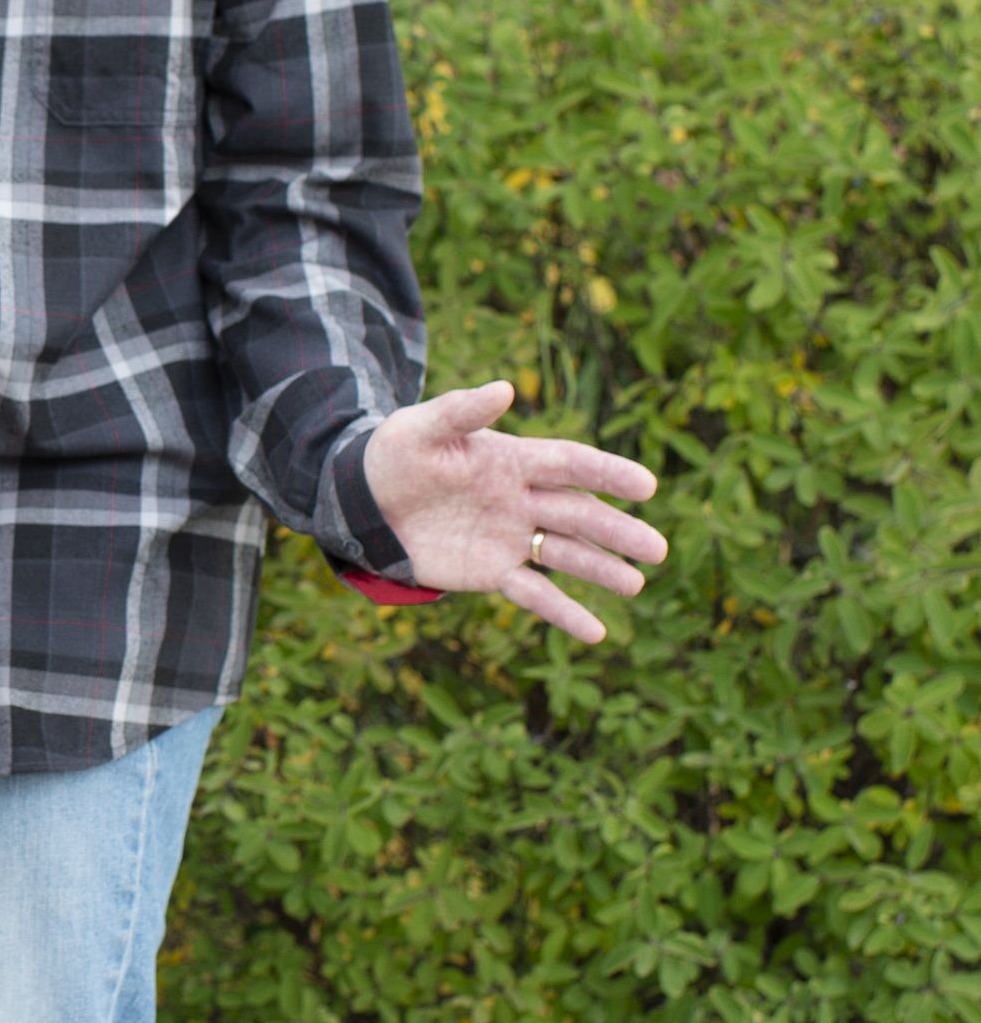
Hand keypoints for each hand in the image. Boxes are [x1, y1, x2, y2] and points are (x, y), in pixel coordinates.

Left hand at [359, 380, 664, 643]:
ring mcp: (512, 538)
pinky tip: (597, 633)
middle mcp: (522, 499)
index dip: (608, 474)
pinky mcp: (493, 572)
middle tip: (657, 549)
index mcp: (513, 459)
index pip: (571, 465)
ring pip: (566, 555)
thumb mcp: (420, 428)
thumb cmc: (396, 456)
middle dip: (617, 532)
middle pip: (579, 515)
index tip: (647, 486)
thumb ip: (461, 411)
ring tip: (636, 586)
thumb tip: (505, 388)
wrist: (365, 504)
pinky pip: (535, 595)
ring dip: (602, 570)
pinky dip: (564, 614)